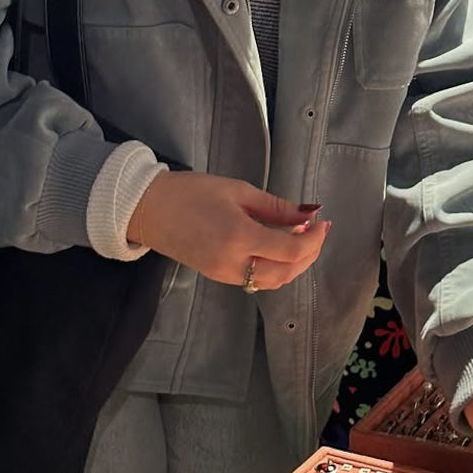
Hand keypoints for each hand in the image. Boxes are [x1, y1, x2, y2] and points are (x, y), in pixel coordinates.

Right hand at [128, 172, 329, 290]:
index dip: (314, 239)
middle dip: (309, 254)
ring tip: (298, 236)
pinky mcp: (218, 277)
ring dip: (294, 264)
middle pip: (286, 272)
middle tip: (317, 231)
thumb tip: (310, 213)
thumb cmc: (191, 192)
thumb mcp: (238, 190)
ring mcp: (225, 275)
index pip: (291, 250)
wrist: (148, 209)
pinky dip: (276, 268)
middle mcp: (234, 264)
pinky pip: (257, 281)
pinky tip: (277, 246)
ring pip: (273, 282)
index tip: (323, 222)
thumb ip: (276, 206)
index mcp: (240, 237)